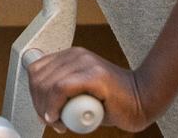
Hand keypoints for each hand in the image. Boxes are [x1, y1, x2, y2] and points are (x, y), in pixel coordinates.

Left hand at [27, 47, 153, 132]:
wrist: (142, 101)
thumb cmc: (113, 102)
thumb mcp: (81, 92)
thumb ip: (64, 91)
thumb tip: (42, 105)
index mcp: (71, 55)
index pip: (36, 70)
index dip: (34, 93)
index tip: (44, 112)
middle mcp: (76, 55)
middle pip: (39, 78)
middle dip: (39, 104)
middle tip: (52, 120)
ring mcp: (85, 63)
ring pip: (47, 85)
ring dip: (47, 109)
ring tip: (59, 122)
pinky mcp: (93, 75)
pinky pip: (61, 88)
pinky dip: (54, 105)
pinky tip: (58, 118)